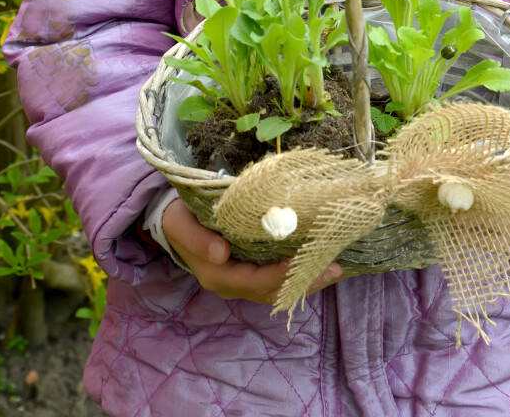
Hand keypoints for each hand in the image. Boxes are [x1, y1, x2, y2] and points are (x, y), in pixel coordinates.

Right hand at [162, 197, 342, 303]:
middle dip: (304, 281)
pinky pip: (277, 279)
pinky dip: (298, 274)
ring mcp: (242, 279)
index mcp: (217, 275)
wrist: (173, 221)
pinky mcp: (249, 269)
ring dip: (307, 280)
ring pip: (278, 288)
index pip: (255, 281)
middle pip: (273, 291)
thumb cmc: (179, 219)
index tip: (304, 261)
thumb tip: (221, 253)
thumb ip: (197, 240)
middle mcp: (232, 284)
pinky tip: (318, 263)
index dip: (281, 274)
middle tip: (335, 268)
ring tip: (335, 268)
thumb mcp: (181, 224)